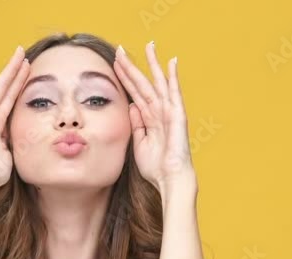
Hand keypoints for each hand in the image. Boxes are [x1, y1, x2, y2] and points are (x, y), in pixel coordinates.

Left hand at [113, 41, 195, 192]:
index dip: (125, 78)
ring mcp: (169, 113)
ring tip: (148, 45)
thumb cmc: (156, 167)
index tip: (114, 64)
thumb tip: (133, 105)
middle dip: (132, 67)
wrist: (169, 180)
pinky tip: (171, 62)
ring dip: (152, 65)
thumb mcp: (139, 142)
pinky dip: (173, 77)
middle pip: (143, 84)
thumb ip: (136, 124)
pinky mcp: (177, 116)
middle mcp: (159, 112)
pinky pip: (174, 93)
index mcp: (149, 119)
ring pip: (157, 83)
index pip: (135, 93)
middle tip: (120, 50)